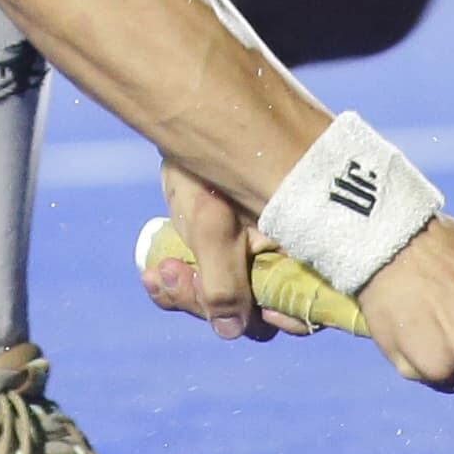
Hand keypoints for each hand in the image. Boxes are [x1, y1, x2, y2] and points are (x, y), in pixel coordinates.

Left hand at [142, 163, 289, 341]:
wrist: (190, 122)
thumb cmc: (210, 169)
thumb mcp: (214, 227)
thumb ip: (223, 284)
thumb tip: (231, 331)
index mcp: (299, 248)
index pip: (298, 307)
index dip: (266, 317)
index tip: (232, 312)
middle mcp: (283, 254)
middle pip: (255, 309)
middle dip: (210, 302)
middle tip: (175, 278)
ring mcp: (254, 251)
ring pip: (227, 298)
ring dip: (189, 292)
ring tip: (159, 271)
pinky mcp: (225, 248)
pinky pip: (206, 280)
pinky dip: (180, 281)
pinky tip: (154, 273)